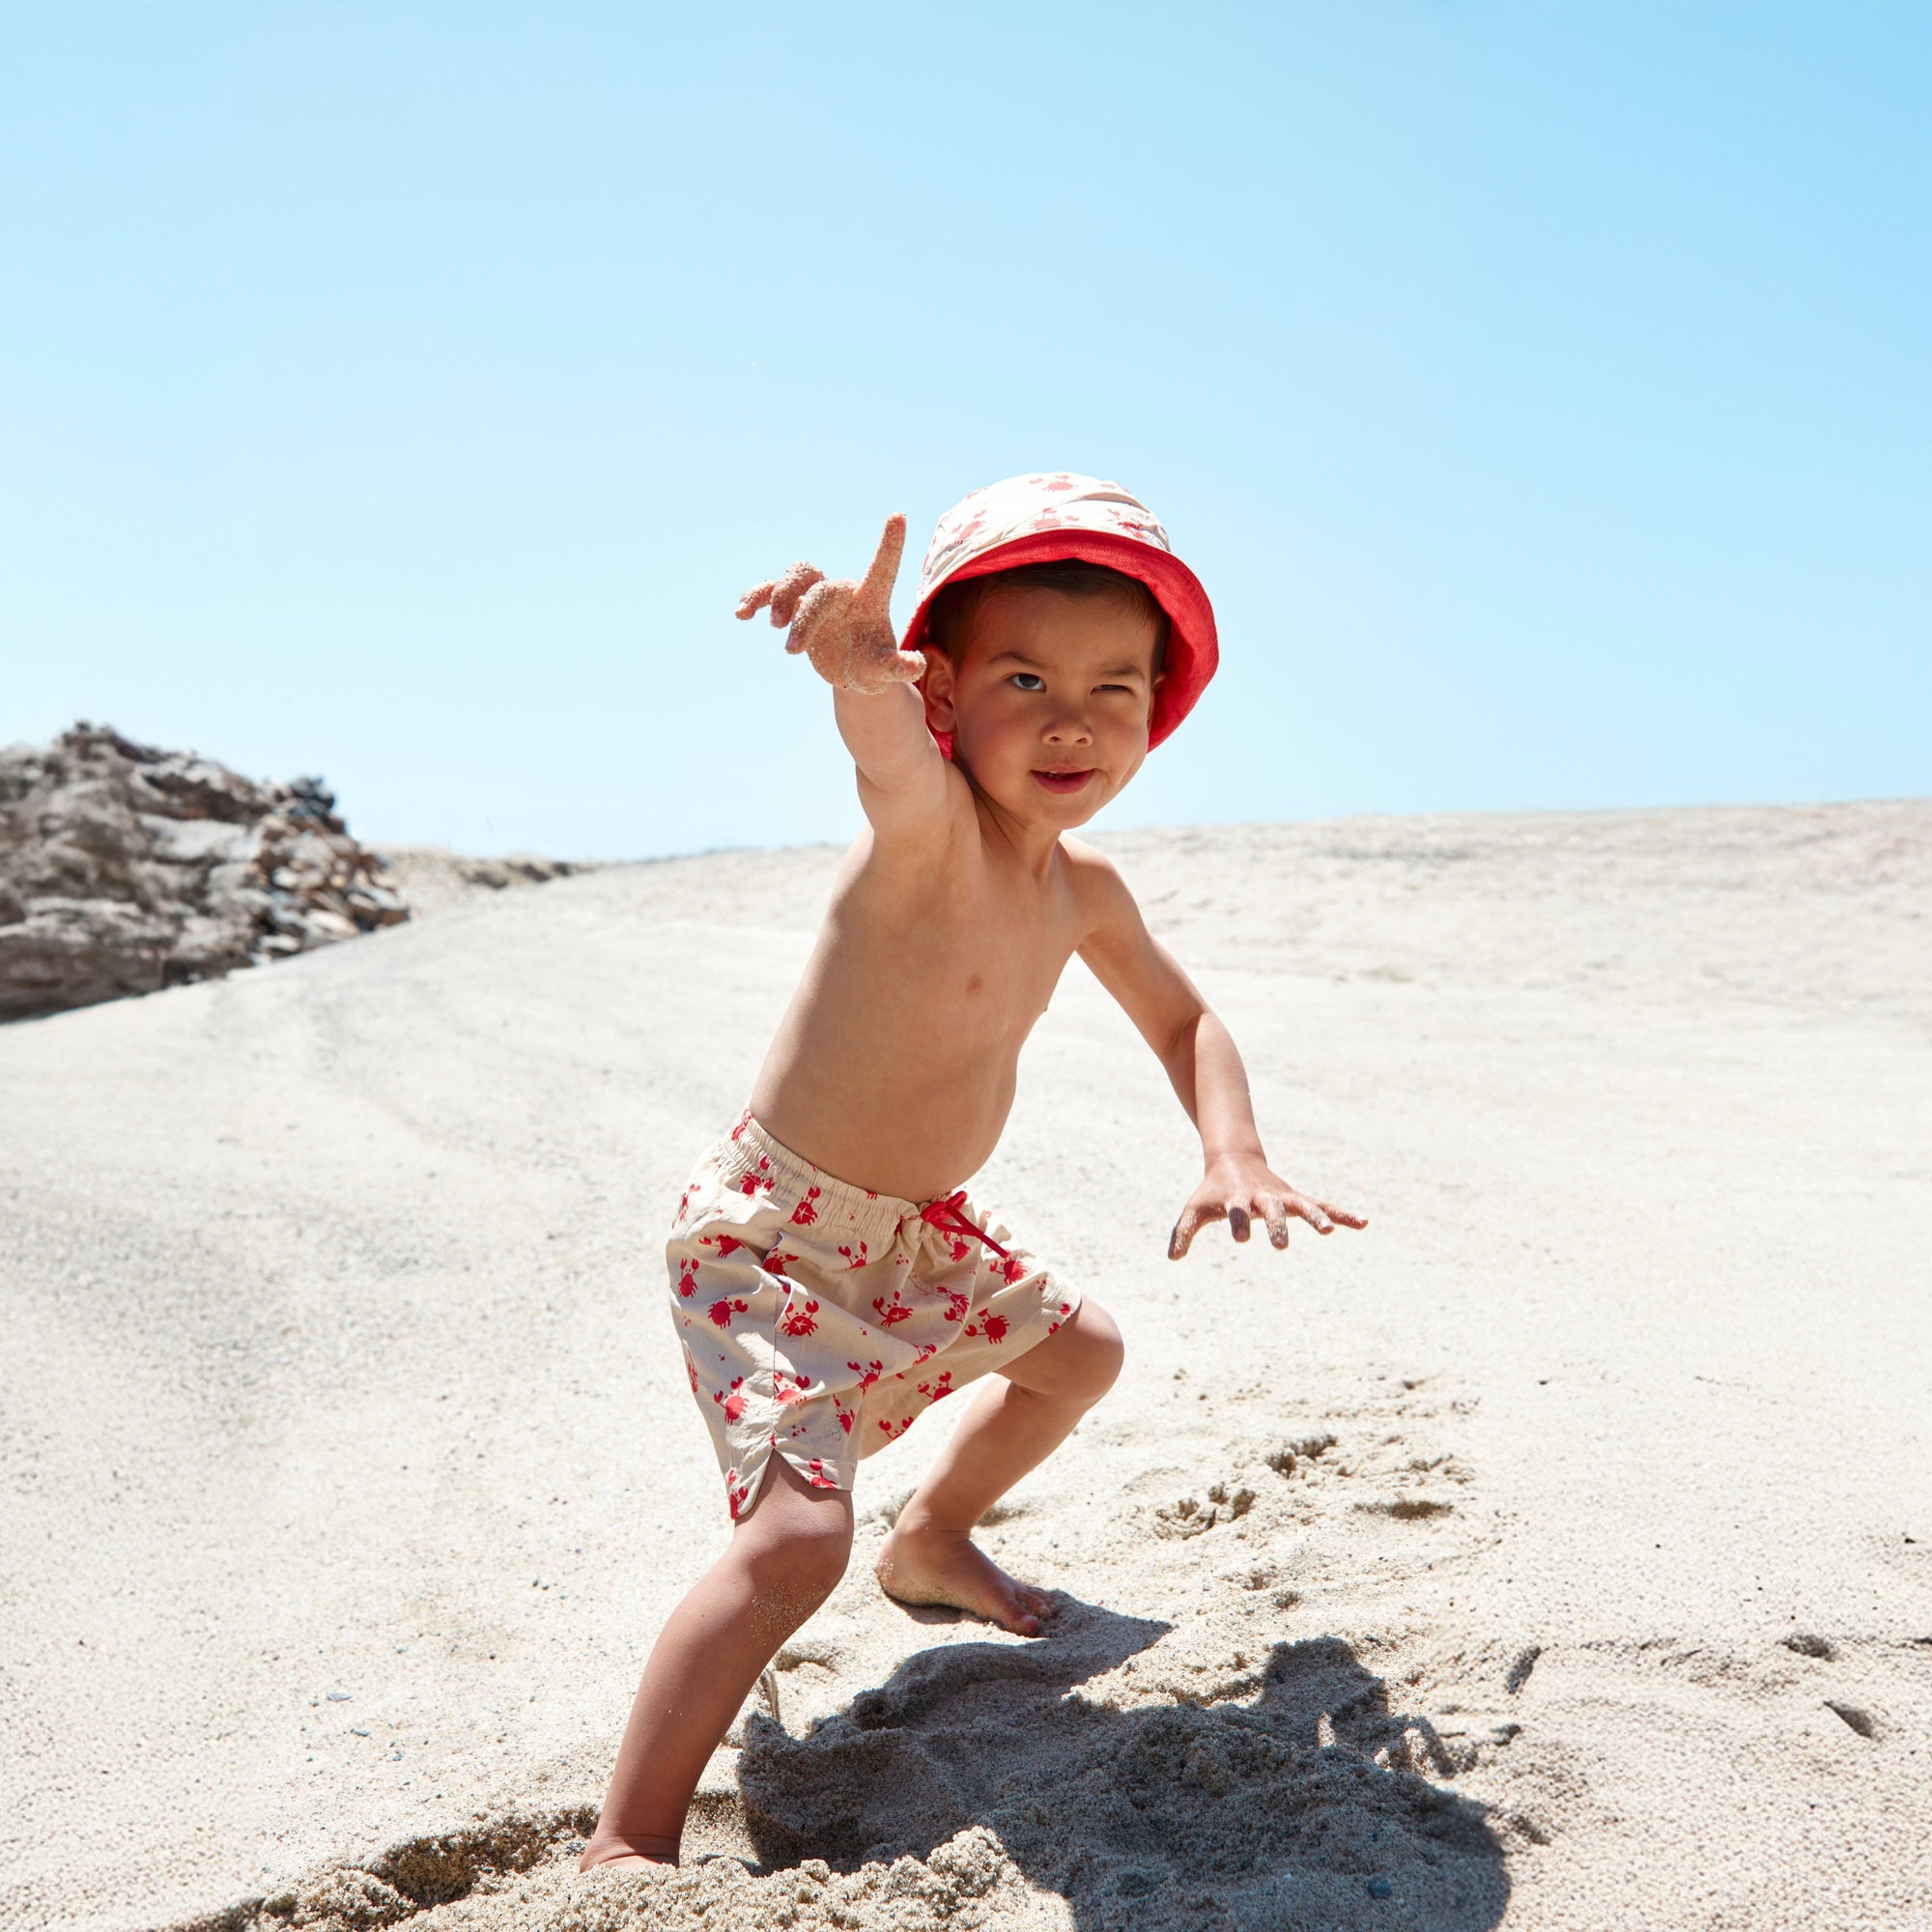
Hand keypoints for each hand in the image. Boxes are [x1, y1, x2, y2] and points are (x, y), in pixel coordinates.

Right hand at [734, 514, 925, 694]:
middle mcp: (843, 592)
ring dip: (779, 597)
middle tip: (793, 650)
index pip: (882, 568)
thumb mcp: (886, 671)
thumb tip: (915, 666)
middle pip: (821, 588)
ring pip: (796, 577)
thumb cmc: (874, 667)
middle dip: (805, 617)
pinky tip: (741, 613)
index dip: (890, 544)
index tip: (898, 516)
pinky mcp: (796, 606)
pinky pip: (771, 591)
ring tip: (773, 626)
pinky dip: (756, 598)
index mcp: (871, 600)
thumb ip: (899, 667)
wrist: (851, 671)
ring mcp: (817, 597)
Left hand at [1167, 1155, 1366, 1258]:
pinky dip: (1342, 1213)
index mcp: (1236, 1198)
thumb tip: (1172, 1258)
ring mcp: (1282, 1196)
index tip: (1241, 1239)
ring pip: (1302, 1205)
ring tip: (1329, 1231)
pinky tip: (1363, 1223)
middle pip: (1271, 1209)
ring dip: (1315, 1217)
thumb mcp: (1196, 1208)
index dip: (1238, 1223)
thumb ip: (1183, 1231)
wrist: (1233, 1159)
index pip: (1236, 1211)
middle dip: (1276, 1225)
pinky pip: (1323, 1205)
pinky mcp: (1295, 1199)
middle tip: (1281, 1246)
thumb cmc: (1213, 1190)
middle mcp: (1262, 1196)